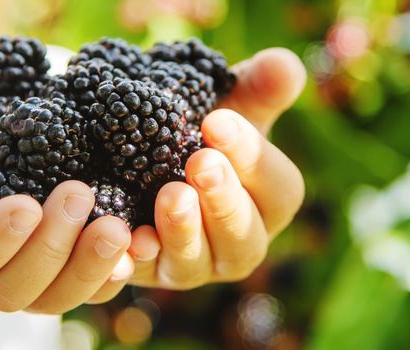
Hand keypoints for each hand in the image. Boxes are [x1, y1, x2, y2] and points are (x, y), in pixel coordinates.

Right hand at [0, 96, 133, 313]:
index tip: (25, 205)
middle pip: (11, 290)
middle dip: (50, 250)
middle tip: (79, 194)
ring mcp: (25, 277)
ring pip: (55, 298)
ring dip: (89, 268)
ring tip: (117, 226)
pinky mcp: (62, 270)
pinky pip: (89, 287)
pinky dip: (115, 270)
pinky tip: (139, 241)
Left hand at [126, 48, 306, 288]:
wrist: (141, 154)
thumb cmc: (200, 132)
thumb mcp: (232, 105)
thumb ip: (261, 85)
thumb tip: (281, 65)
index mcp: (269, 204)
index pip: (278, 189)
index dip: (252, 157)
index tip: (216, 121)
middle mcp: (237, 243)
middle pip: (243, 237)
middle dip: (223, 200)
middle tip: (199, 162)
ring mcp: (192, 266)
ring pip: (196, 264)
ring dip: (183, 230)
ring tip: (170, 195)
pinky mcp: (145, 273)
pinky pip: (141, 275)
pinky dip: (134, 260)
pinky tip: (129, 237)